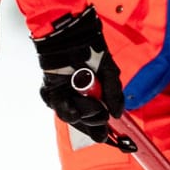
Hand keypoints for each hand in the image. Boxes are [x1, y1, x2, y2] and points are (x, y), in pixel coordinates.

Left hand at [34, 7, 132, 149]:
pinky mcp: (50, 87)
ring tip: (89, 106)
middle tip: (102, 118)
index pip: (95, 118)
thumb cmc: (92, 48)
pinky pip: (54, 103)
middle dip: (93, 122)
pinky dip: (64, 106)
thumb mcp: (109, 71)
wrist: (72, 32)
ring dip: (80, 114)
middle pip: (82, 121)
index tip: (107, 137)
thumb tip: (118, 114)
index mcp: (92, 94)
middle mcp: (77, 96)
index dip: (100, 129)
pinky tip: (70, 101)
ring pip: (69, 115)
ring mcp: (64, 92)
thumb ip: (114, 93)